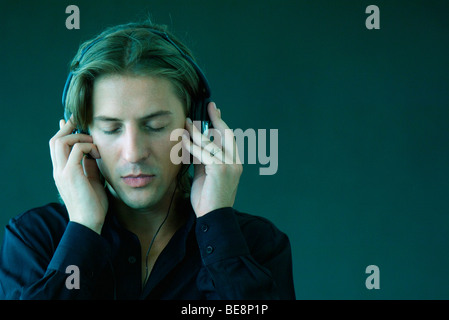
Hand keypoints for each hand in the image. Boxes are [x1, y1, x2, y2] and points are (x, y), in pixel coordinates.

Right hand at [49, 117, 107, 233]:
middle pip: (55, 140)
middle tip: (81, 121)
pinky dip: (87, 146)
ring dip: (79, 137)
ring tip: (93, 143)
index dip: (63, 132)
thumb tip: (93, 152)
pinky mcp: (70, 174)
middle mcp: (58, 170)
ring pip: (61, 141)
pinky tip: (97, 153)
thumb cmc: (93, 204)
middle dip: (68, 128)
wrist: (89, 223)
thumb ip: (89, 166)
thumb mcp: (92, 180)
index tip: (72, 121)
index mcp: (62, 172)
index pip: (57, 147)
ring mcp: (62, 172)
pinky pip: (75, 150)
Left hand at [183, 102, 242, 216]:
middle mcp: (235, 162)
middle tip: (209, 106)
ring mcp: (230, 165)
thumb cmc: (207, 198)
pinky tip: (184, 139)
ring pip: (212, 141)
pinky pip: (204, 152)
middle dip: (216, 118)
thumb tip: (196, 143)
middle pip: (226, 134)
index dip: (221, 124)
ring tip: (186, 122)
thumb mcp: (205, 174)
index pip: (228, 138)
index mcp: (234, 163)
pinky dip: (192, 145)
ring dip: (197, 131)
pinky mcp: (221, 169)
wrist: (212, 217)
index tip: (214, 111)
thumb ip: (203, 158)